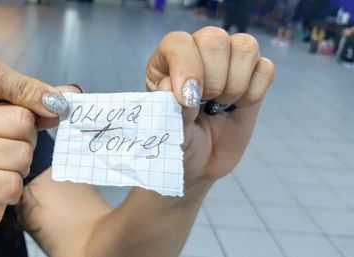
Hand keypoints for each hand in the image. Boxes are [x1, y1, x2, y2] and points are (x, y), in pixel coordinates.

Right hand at [0, 58, 71, 247]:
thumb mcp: (6, 117)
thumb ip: (36, 102)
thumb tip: (71, 96)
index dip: (29, 88)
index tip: (52, 105)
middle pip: (18, 119)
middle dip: (29, 138)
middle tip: (11, 147)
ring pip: (19, 154)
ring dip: (21, 166)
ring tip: (1, 168)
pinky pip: (10, 184)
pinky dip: (13, 189)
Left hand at [146, 27, 274, 183]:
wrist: (199, 162)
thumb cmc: (177, 141)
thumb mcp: (167, 129)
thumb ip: (169, 107)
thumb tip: (171, 85)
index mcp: (167, 61)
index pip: (178, 43)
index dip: (187, 67)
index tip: (189, 100)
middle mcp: (197, 52)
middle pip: (214, 39)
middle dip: (214, 78)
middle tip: (206, 104)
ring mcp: (228, 61)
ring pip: (245, 46)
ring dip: (235, 84)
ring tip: (221, 106)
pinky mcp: (254, 76)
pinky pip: (266, 68)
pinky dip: (254, 93)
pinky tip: (237, 107)